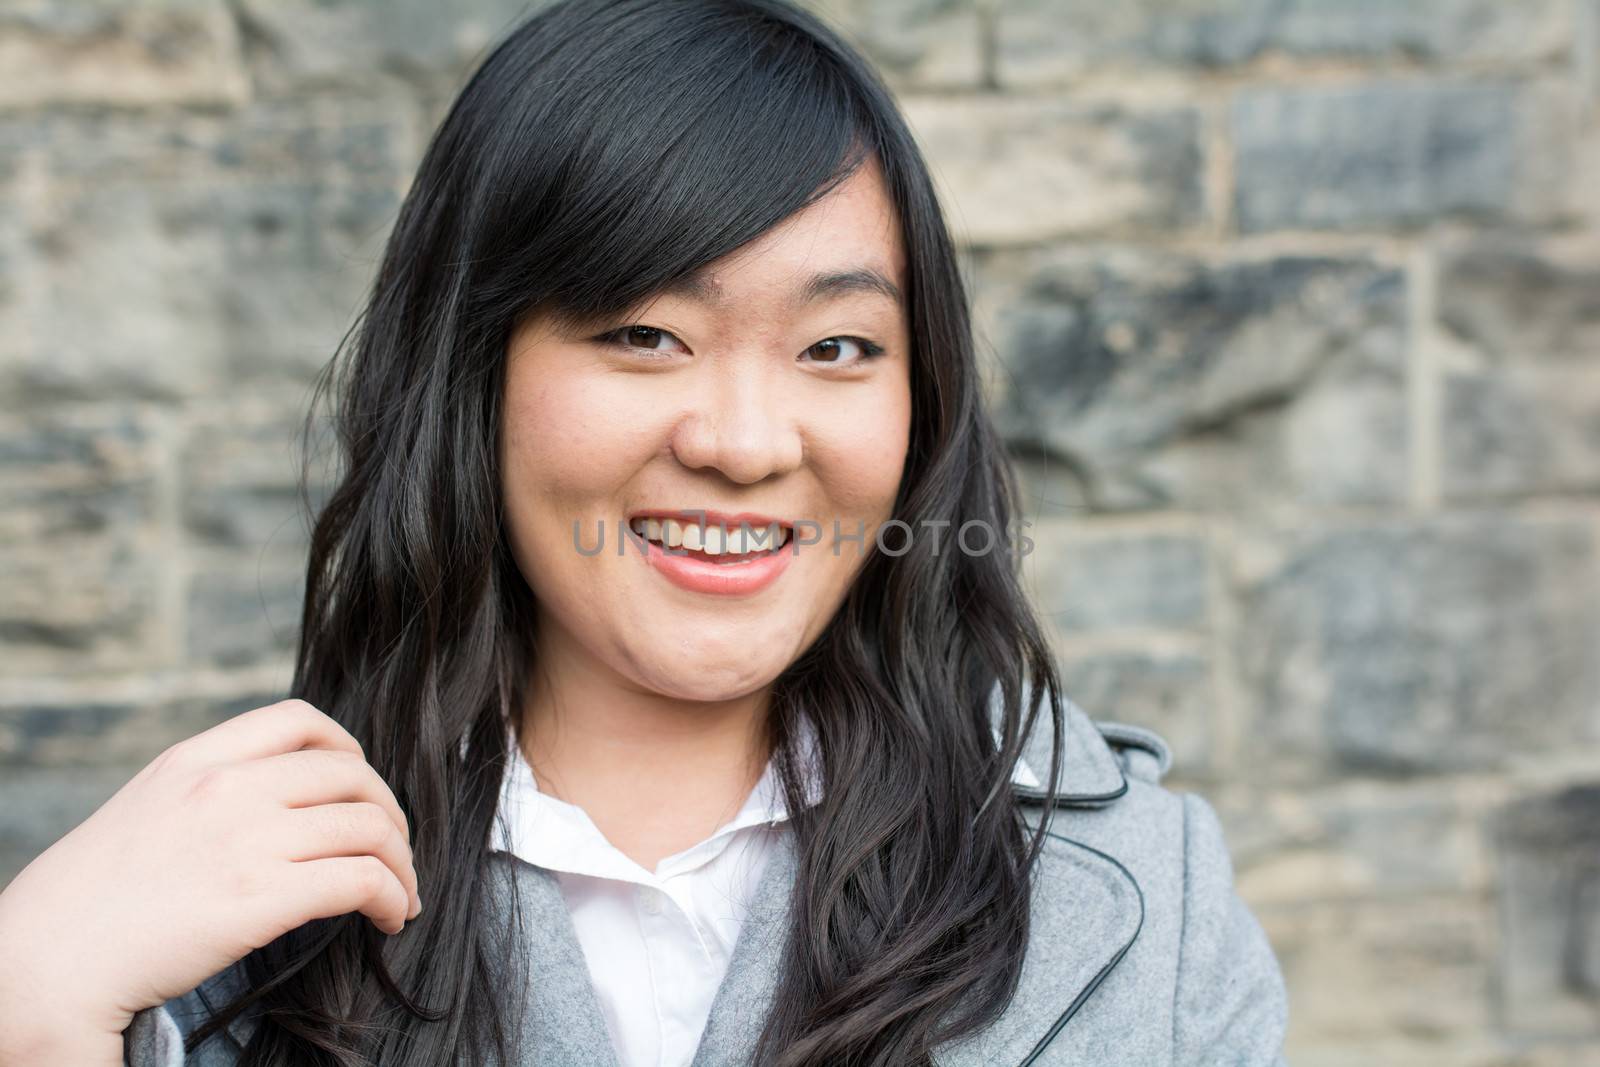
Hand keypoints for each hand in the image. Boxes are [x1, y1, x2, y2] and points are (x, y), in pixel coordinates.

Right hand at [0, 698, 422, 1059]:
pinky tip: (388, 917)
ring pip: (371, 826)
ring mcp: (247, 840)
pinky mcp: (262, 898)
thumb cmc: (91, 901)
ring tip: (400, 893)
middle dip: (389, 814)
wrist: (45, 962)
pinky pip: (362, 879)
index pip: (300, 719)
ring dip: (401, 863)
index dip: (350, 751)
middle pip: (353, 776)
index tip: (359, 788)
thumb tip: (274, 800)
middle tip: (393, 851)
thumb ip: (209, 790)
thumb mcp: (148, 807)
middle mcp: (228, 788)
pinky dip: (392, 895)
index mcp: (197, 759)